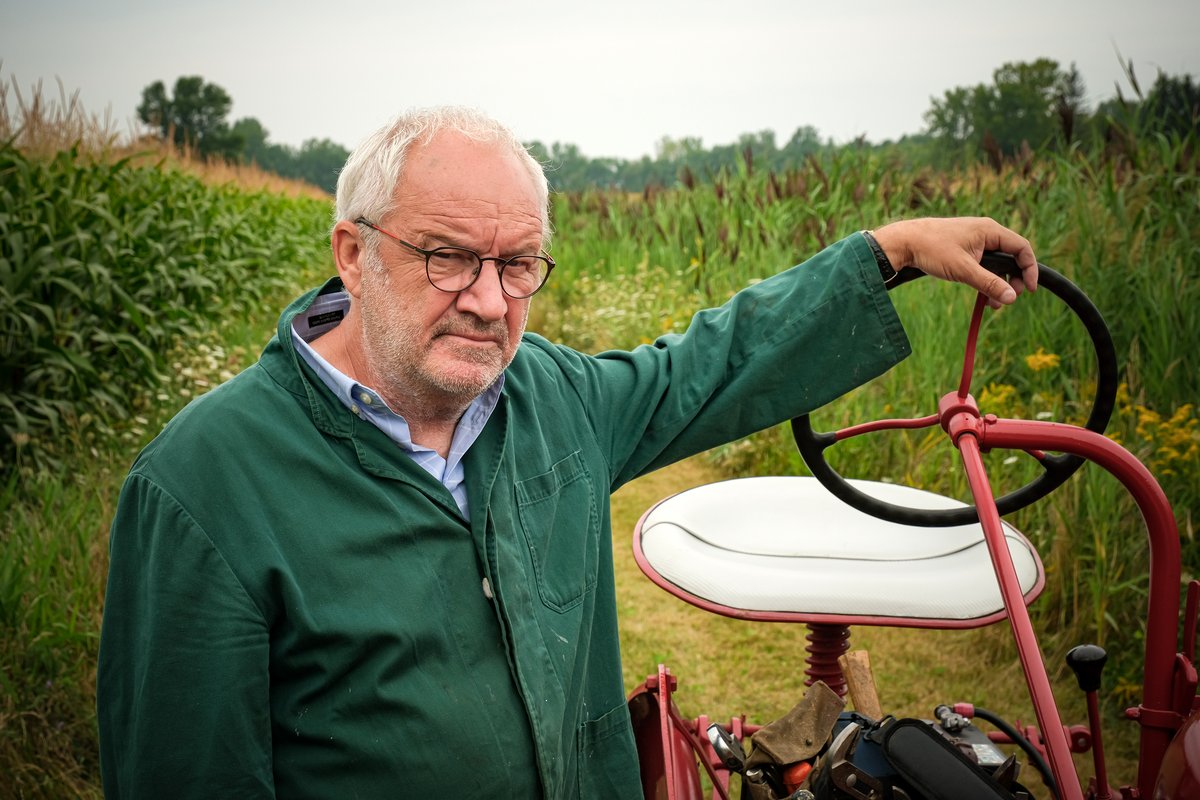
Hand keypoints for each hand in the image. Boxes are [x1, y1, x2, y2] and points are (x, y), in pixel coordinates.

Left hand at [871, 217, 1037, 307]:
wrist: (904, 242)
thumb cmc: (932, 249)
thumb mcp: (963, 270)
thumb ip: (989, 283)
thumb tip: (1012, 298)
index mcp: (990, 231)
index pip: (1022, 248)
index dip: (1030, 269)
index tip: (1029, 290)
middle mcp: (986, 233)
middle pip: (1011, 258)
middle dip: (1012, 281)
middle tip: (1008, 300)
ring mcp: (975, 241)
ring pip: (996, 265)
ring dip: (998, 284)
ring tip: (993, 305)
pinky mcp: (965, 250)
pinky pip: (983, 266)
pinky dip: (985, 281)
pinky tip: (983, 298)